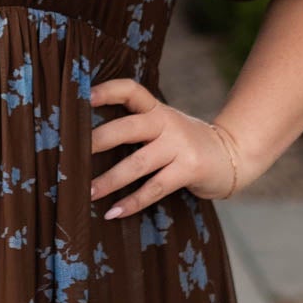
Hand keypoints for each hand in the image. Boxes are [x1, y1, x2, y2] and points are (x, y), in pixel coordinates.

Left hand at [89, 79, 241, 215]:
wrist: (231, 155)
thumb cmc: (183, 143)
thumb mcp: (163, 126)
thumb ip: (135, 127)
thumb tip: (85, 143)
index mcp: (156, 109)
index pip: (131, 90)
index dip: (108, 90)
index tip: (84, 96)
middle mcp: (166, 123)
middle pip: (127, 127)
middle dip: (98, 141)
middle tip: (71, 154)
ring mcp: (179, 146)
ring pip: (137, 163)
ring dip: (109, 180)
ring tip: (86, 192)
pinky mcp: (189, 169)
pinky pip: (154, 188)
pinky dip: (132, 202)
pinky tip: (113, 212)